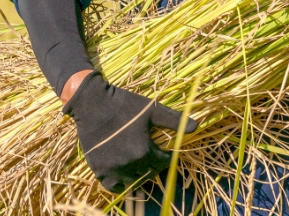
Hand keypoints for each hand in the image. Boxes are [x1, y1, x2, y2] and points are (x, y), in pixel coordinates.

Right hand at [61, 72, 198, 192]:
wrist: (93, 103)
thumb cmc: (125, 105)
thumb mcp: (153, 110)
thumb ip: (175, 120)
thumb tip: (196, 127)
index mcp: (144, 152)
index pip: (163, 163)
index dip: (166, 157)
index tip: (164, 151)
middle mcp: (129, 165)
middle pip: (149, 174)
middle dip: (154, 166)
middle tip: (152, 157)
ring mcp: (112, 169)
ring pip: (132, 182)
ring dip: (139, 176)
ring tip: (139, 165)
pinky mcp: (98, 169)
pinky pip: (112, 185)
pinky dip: (120, 183)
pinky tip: (123, 173)